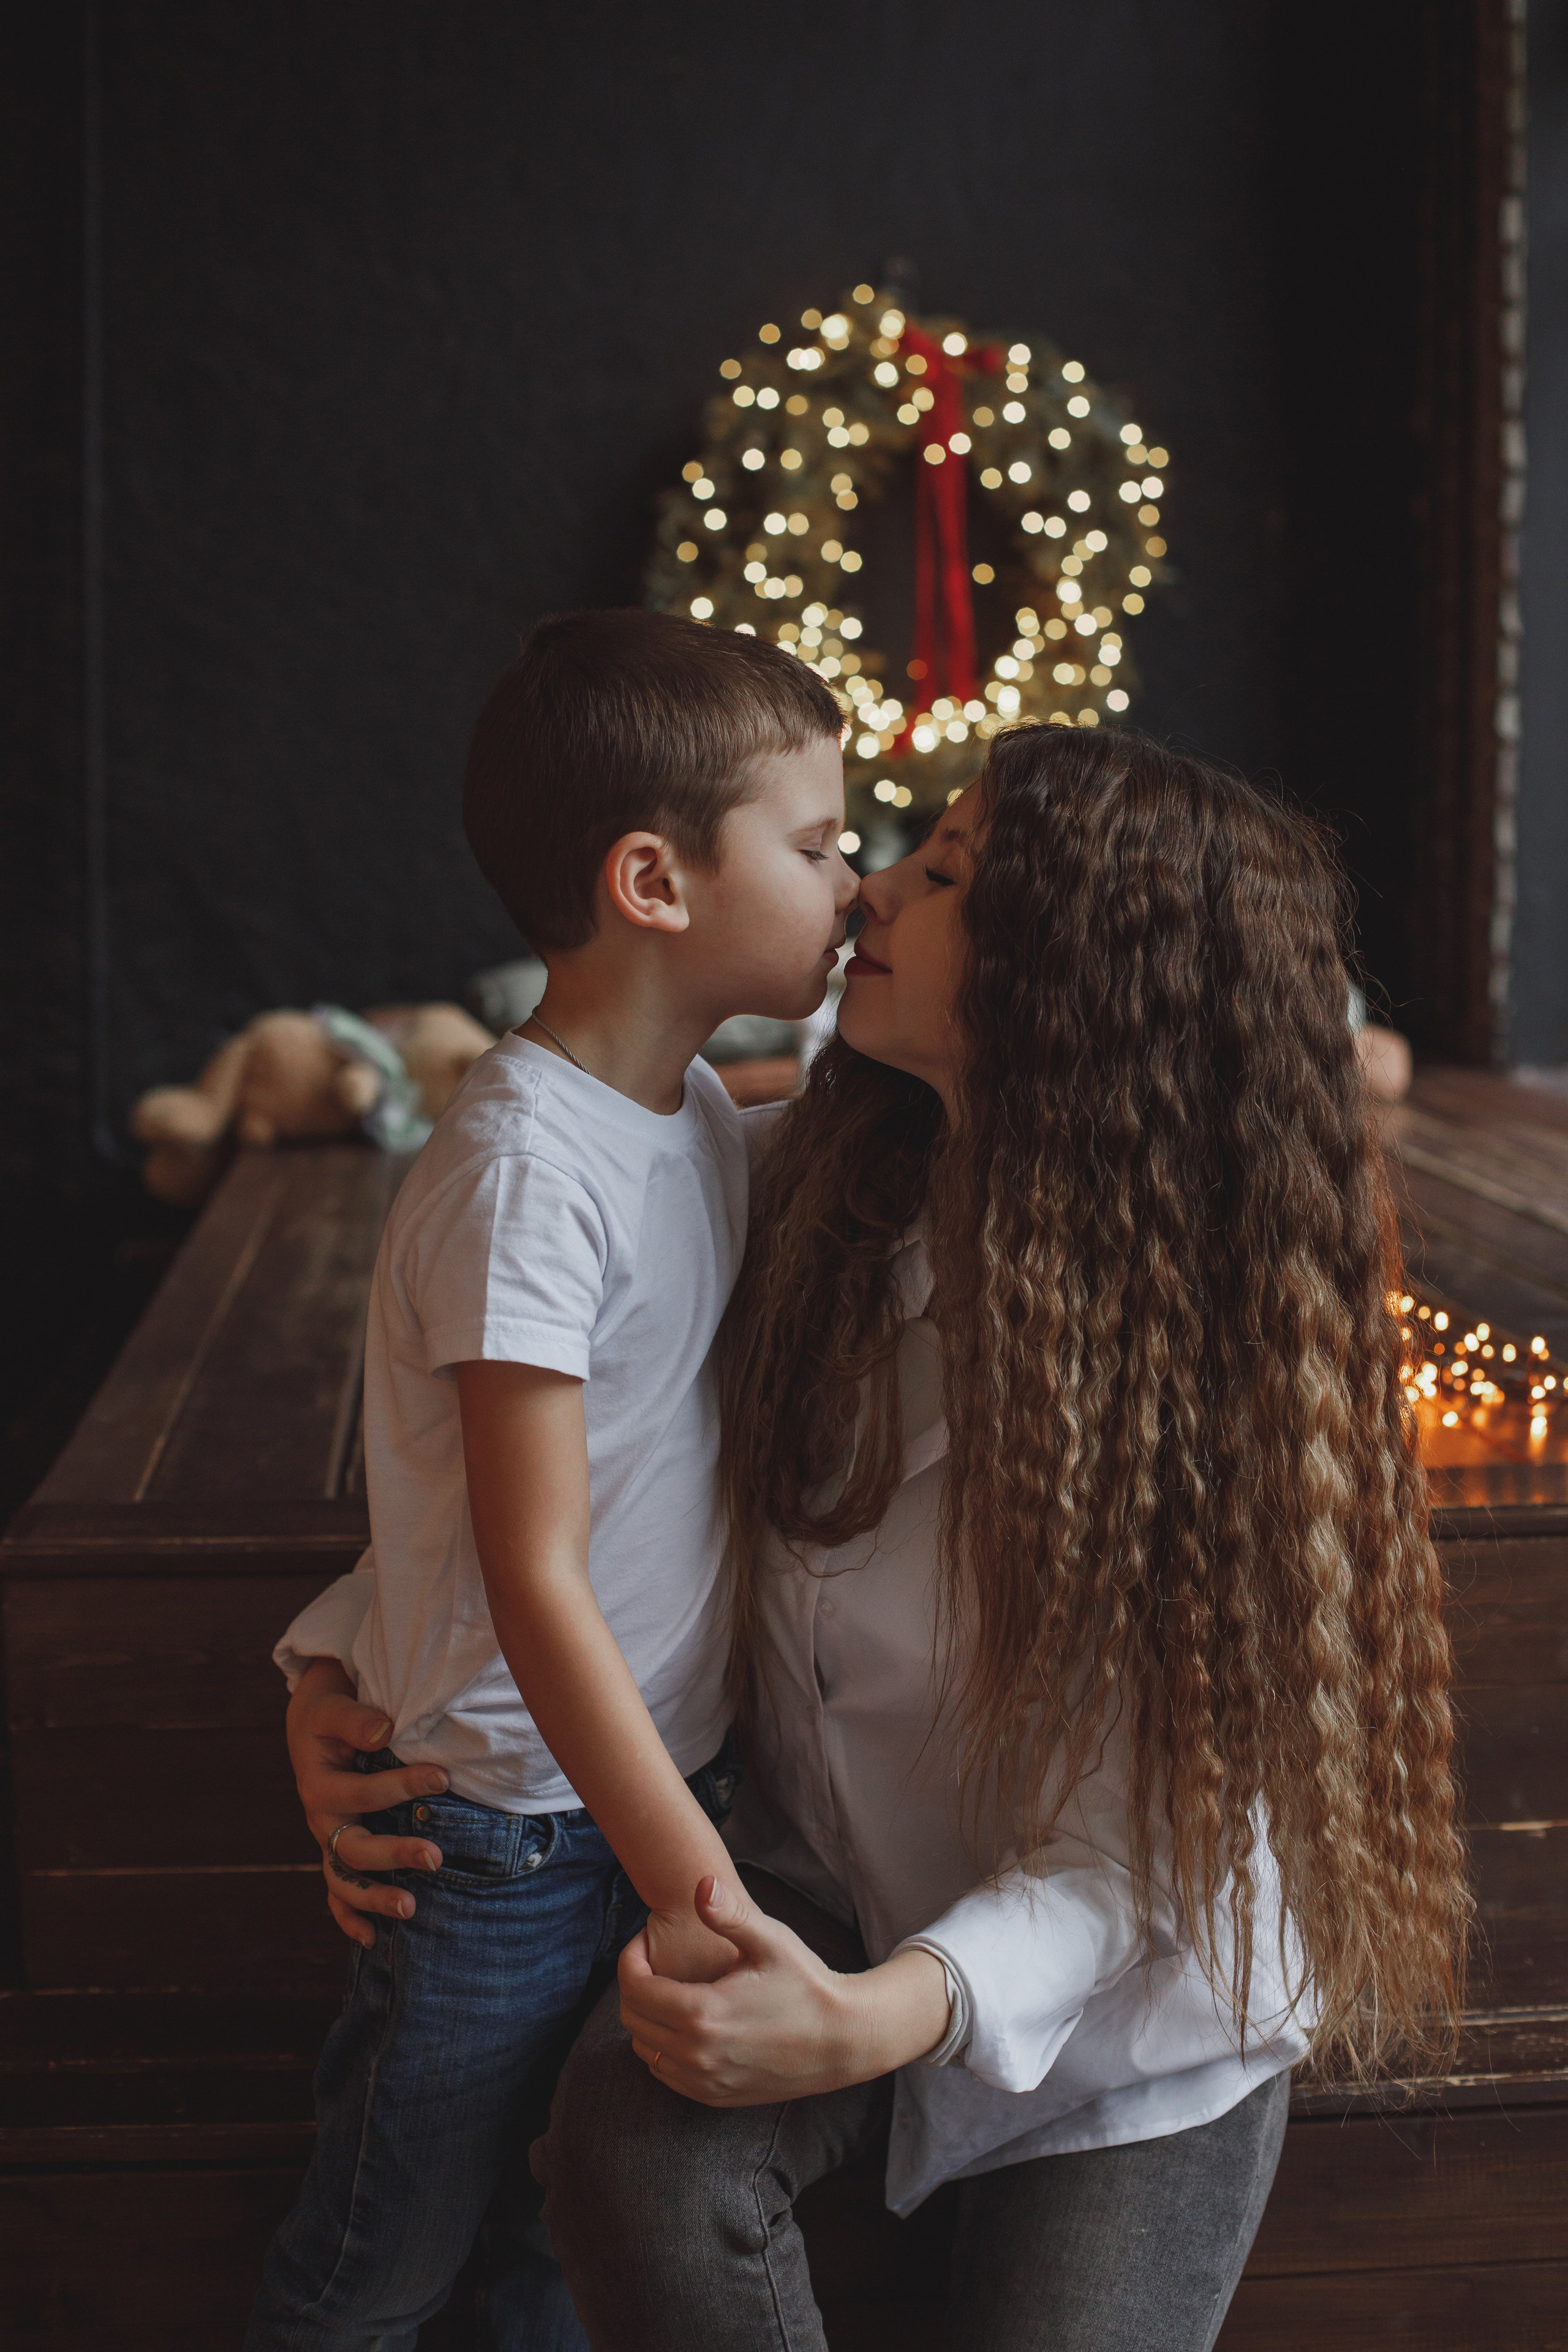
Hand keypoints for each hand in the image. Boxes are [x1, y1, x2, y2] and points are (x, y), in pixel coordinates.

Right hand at [286, 1657, 448, 1946]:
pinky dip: (350, 1919)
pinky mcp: (335, 1852)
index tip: (443, 1776)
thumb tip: (384, 1732)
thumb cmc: (330, 1715)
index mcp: (318, 1785)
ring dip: (374, 1898)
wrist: (312, 1725)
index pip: (362, 1793)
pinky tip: (372, 1940)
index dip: (402, 1786)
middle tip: (435, 1857)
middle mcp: (320, 1820)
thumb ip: (356, 1720)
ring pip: (343, 1881)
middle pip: (352, 1848)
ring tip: (410, 1908)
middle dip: (394, 1855)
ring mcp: (327, 1841)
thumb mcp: (334, 1709)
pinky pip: (337, 1894)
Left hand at [619, 1876, 951, 2105]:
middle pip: (632, 2020)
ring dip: (645, 2017)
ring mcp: (705, 2081)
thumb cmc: (807, 1983)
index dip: (630, 1958)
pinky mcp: (715, 2097)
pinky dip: (661, 2046)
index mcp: (703, 2014)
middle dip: (633, 1984)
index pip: (634, 1988)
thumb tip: (701, 1885)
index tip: (644, 1939)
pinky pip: (665, 2074)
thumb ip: (730, 1915)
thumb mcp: (770, 1941)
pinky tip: (683, 2021)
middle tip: (651, 1960)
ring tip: (668, 1988)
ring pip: (645, 2049)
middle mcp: (697, 2055)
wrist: (843, 2040)